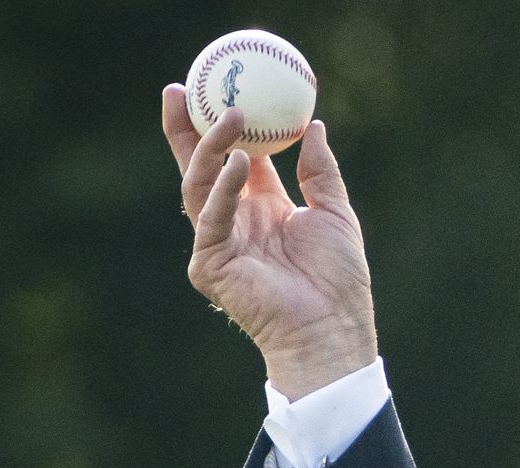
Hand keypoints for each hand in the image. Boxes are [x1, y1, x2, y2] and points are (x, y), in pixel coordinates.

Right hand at [161, 85, 377, 399]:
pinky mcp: (210, 265)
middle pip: (198, 167)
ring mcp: (218, 242)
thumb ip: (319, 171)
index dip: (221, 126)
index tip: (218, 88)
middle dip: (184, 129)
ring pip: (198, 186)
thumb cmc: (339, 279)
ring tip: (230, 115)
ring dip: (210, 148)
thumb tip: (314, 124)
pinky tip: (238, 163)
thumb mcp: (336, 213)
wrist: (333, 327)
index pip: (232, 158)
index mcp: (262, 209)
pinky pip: (211, 219)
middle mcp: (234, 222)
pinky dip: (223, 190)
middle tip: (181, 90)